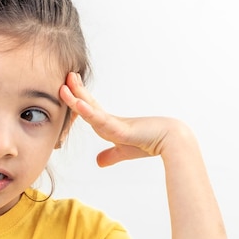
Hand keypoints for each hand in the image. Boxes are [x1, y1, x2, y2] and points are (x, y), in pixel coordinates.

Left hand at [59, 72, 184, 166]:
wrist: (172, 141)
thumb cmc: (149, 143)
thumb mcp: (123, 152)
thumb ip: (110, 155)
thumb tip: (99, 162)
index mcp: (108, 124)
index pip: (88, 109)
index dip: (76, 99)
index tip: (66, 88)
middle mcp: (109, 120)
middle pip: (87, 103)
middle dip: (75, 90)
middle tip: (66, 75)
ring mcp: (113, 123)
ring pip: (90, 109)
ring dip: (77, 96)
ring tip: (67, 83)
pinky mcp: (119, 129)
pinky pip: (100, 120)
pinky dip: (87, 112)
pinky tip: (77, 103)